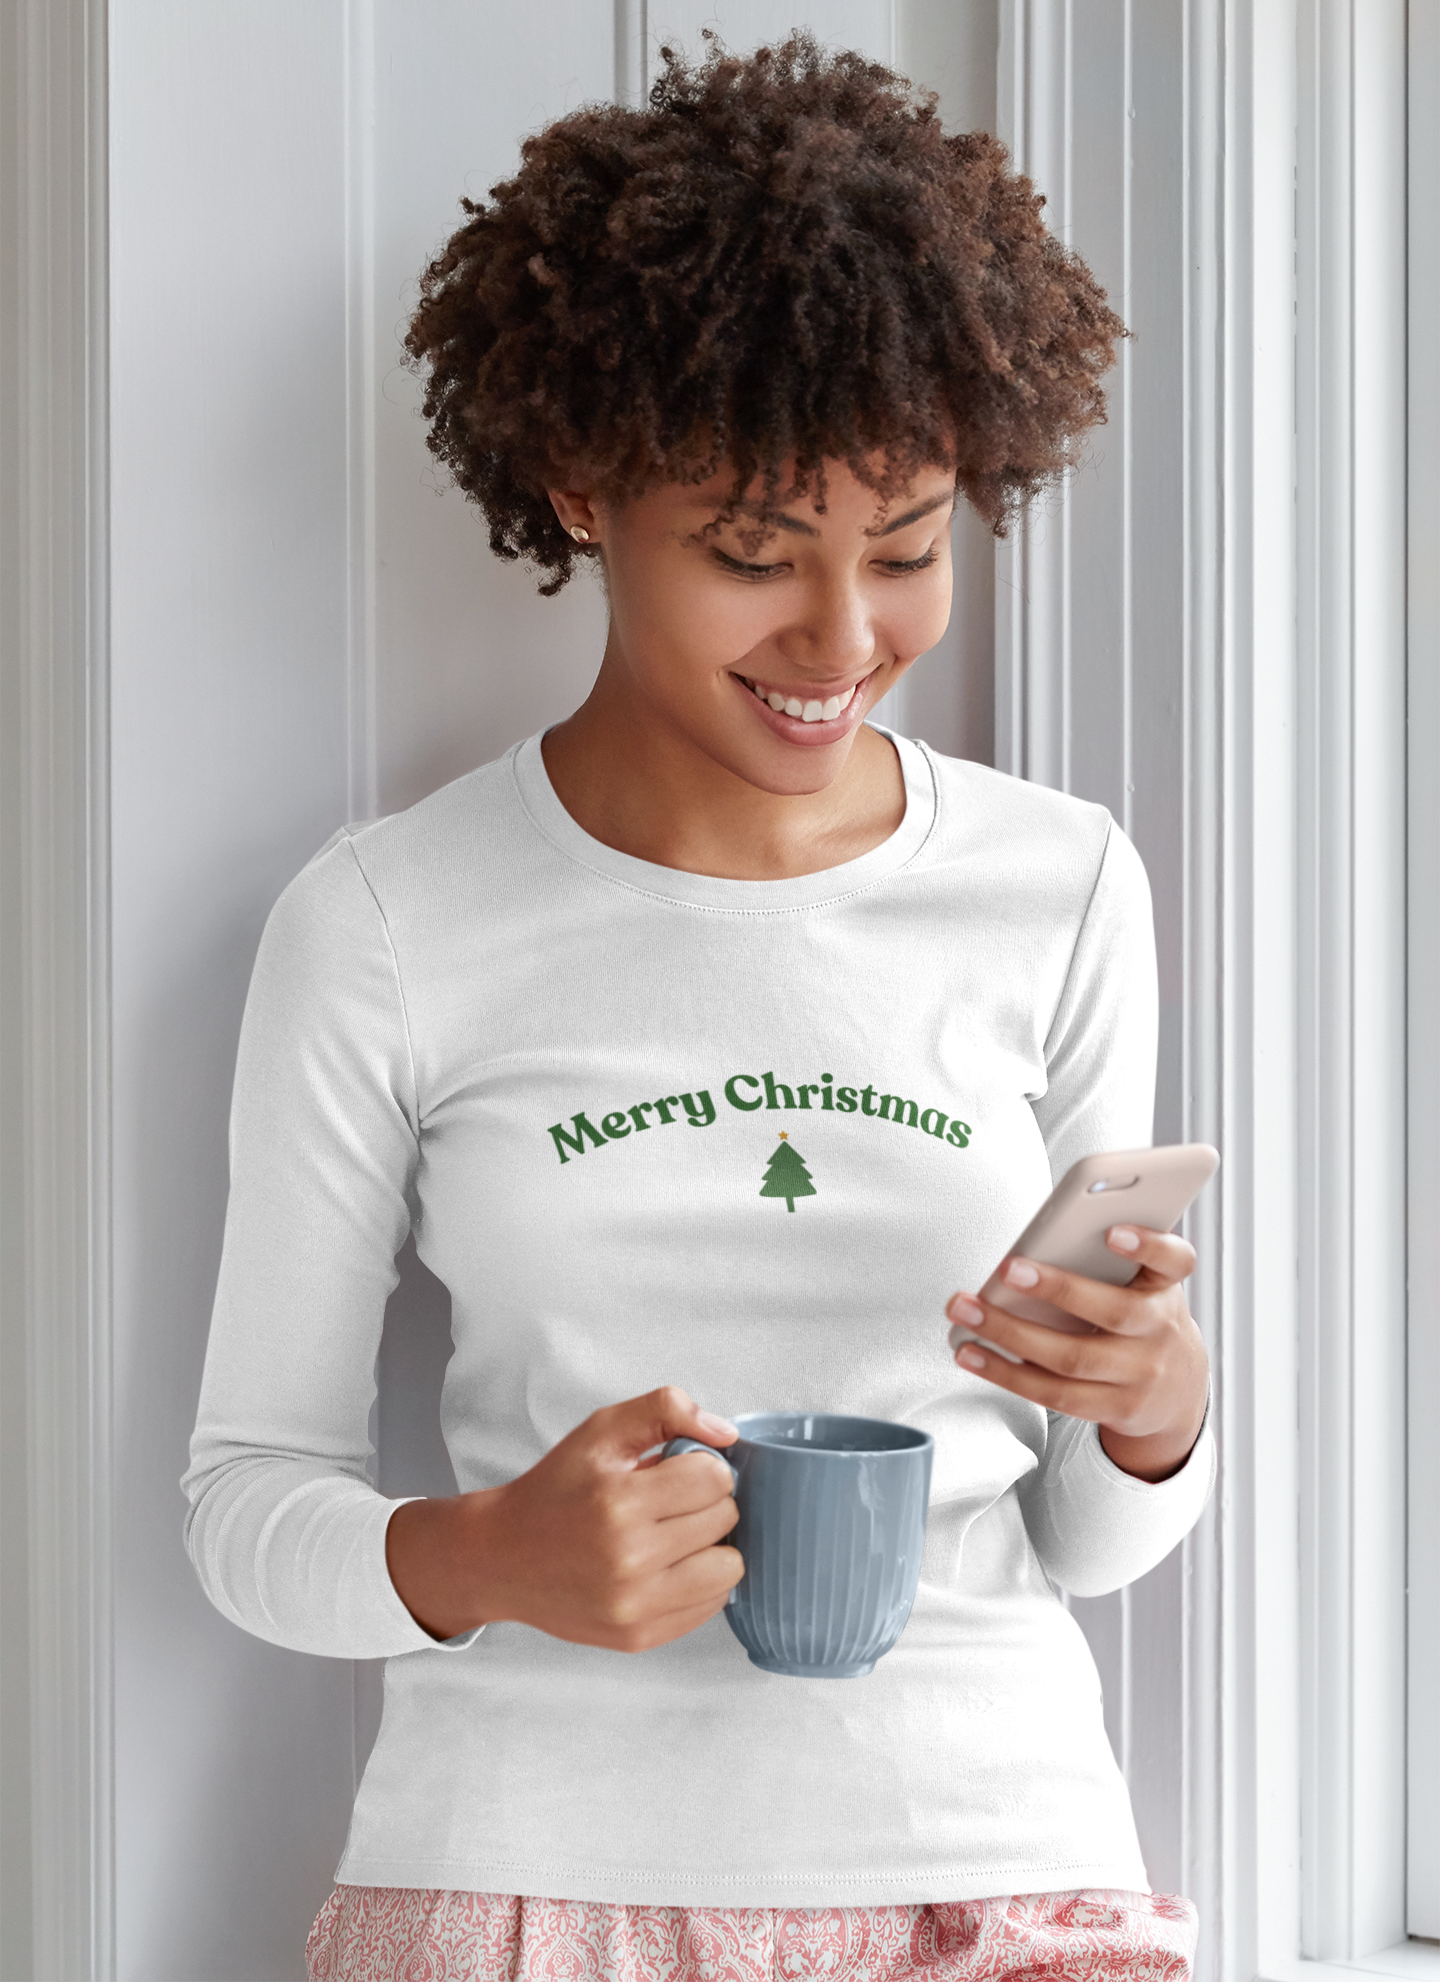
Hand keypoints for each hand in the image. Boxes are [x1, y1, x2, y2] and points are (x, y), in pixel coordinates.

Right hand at [385, 1387, 742, 1647]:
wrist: (503, 1558)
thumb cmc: (556, 1488)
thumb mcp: (601, 1431)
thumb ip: (665, 1409)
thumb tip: (726, 1435)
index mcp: (618, 1502)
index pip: (714, 1478)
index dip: (704, 1466)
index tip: (681, 1469)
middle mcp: (628, 1559)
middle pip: (724, 1519)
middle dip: (707, 1502)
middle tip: (673, 1501)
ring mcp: (635, 1606)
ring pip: (729, 1568)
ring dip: (713, 1545)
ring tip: (678, 1534)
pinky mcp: (639, 1637)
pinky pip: (710, 1606)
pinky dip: (701, 1581)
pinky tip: (670, 1565)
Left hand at [945, 1226, 1209, 1481]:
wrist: (1177, 1390)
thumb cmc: (1141, 1316)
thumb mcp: (1140, 1284)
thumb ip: (1105, 1263)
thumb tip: (1035, 1246)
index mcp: (1165, 1287)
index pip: (1175, 1260)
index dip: (1148, 1245)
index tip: (1113, 1231)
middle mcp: (1160, 1331)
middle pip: (1114, 1311)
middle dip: (1058, 1288)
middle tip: (1008, 1269)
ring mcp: (1140, 1375)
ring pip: (1072, 1358)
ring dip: (1011, 1333)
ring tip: (968, 1311)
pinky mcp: (1114, 1409)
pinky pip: (1054, 1394)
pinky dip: (1006, 1374)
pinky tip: (972, 1354)